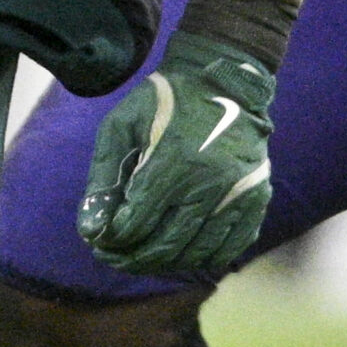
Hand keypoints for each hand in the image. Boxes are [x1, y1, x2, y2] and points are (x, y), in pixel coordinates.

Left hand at [77, 30, 275, 275]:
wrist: (223, 81)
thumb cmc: (162, 103)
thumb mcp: (121, 126)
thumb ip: (103, 177)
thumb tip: (90, 230)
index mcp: (172, 160)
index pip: (136, 222)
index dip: (112, 240)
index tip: (98, 241)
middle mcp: (209, 182)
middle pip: (165, 245)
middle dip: (132, 259)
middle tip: (112, 258)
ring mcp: (237, 193)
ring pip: (196, 253)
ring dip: (163, 265)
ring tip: (140, 259)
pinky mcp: (256, 199)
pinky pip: (229, 248)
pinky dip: (202, 260)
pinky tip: (180, 254)